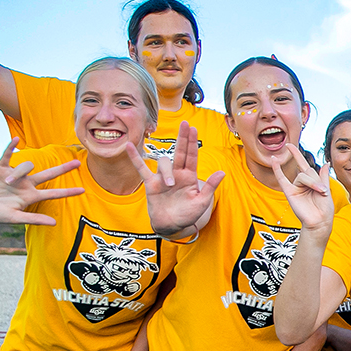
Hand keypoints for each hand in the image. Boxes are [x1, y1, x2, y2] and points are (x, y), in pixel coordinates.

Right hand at [0, 139, 81, 224]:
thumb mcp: (14, 218)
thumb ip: (34, 219)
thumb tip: (54, 223)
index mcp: (30, 196)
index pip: (53, 193)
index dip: (67, 192)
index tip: (83, 190)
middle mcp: (25, 184)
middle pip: (48, 174)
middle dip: (62, 169)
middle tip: (78, 162)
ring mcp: (14, 175)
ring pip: (26, 166)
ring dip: (17, 172)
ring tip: (5, 181)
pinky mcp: (0, 167)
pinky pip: (7, 155)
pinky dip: (10, 147)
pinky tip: (16, 139)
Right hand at [127, 121, 223, 235]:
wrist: (172, 226)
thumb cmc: (188, 214)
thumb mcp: (202, 202)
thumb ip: (210, 186)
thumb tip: (222, 172)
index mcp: (190, 176)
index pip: (191, 156)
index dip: (192, 142)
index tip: (193, 128)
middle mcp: (177, 174)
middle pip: (179, 151)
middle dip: (183, 138)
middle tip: (185, 123)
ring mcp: (163, 177)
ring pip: (163, 163)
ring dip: (166, 172)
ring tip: (169, 185)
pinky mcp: (150, 183)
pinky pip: (141, 168)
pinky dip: (135, 158)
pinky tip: (129, 146)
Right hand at [270, 147, 332, 234]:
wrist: (320, 222)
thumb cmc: (324, 209)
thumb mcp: (327, 190)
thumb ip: (323, 176)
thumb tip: (325, 162)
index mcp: (311, 181)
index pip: (303, 165)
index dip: (296, 155)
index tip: (289, 145)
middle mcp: (302, 183)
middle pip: (307, 171)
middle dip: (317, 180)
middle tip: (323, 191)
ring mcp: (295, 187)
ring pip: (302, 176)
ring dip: (313, 183)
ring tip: (320, 192)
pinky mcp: (290, 193)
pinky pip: (282, 179)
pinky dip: (277, 170)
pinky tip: (274, 161)